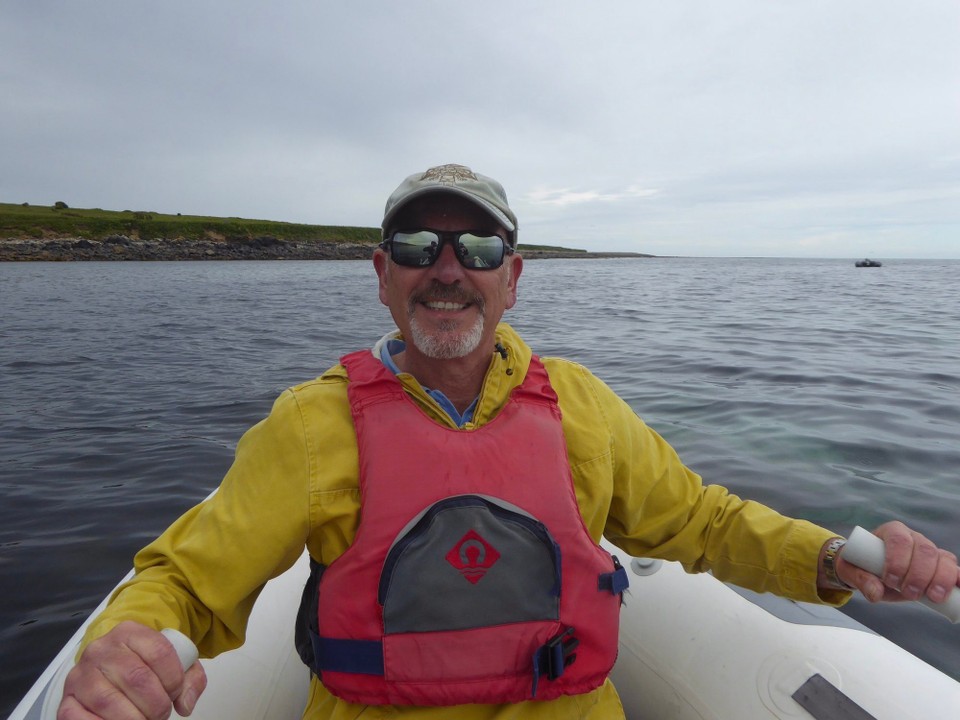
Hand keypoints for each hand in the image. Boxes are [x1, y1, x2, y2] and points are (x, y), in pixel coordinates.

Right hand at [57, 621, 206, 718]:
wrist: (112, 664)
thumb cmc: (145, 666)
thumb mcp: (173, 663)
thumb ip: (189, 679)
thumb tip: (185, 704)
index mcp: (129, 632)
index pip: (160, 652)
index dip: (174, 679)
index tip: (176, 692)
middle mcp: (101, 649)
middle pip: (137, 678)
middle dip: (156, 705)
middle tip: (160, 714)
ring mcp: (81, 674)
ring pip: (110, 701)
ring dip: (134, 719)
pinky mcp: (67, 699)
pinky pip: (79, 718)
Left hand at [837, 521, 959, 603]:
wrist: (871, 569)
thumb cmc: (862, 566)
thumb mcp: (853, 571)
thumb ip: (861, 580)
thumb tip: (875, 593)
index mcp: (891, 532)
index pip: (899, 540)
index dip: (897, 560)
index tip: (890, 581)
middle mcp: (913, 537)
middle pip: (924, 550)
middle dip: (919, 574)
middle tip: (909, 594)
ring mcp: (930, 550)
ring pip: (943, 559)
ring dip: (940, 579)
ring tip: (931, 597)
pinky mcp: (942, 565)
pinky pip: (955, 569)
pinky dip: (958, 578)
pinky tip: (957, 589)